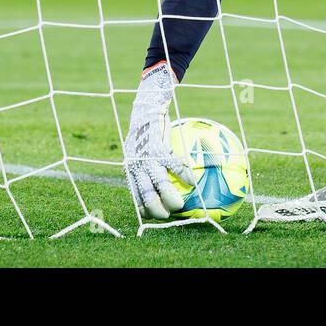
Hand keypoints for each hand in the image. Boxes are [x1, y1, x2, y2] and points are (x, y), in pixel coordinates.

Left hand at [123, 62, 195, 218]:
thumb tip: (160, 181)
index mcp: (132, 170)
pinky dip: (183, 175)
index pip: (136, 197)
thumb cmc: (145, 132)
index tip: (156, 216)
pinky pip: (174, 166)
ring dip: (170, 198)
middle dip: (157, 211)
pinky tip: (193, 182)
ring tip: (181, 205)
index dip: (145, 210)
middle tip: (170, 216)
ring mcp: (147, 159)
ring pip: (159, 185)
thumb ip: (147, 166)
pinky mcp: (158, 149)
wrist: (146, 110)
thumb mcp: (140, 150)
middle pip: (146, 196)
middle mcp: (137, 167)